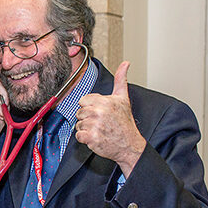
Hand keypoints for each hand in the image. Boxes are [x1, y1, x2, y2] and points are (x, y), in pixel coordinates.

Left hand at [75, 61, 145, 176]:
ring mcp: (95, 125)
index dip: (90, 107)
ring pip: (78, 124)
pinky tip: (96, 137)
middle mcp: (99, 112)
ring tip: (100, 130)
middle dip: (88, 118)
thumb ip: (121, 79)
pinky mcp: (91, 138)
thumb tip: (125, 63)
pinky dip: (85, 139)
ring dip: (86, 129)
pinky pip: (78, 136)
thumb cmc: (125, 122)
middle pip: (79, 112)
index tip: (100, 112)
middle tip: (101, 122)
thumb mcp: (123, 98)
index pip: (83, 101)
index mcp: (104, 101)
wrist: (129, 145)